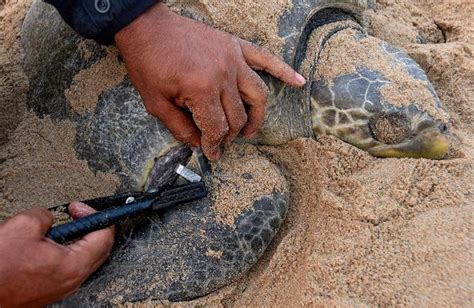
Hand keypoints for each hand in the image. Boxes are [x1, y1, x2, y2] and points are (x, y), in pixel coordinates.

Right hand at [0, 203, 114, 306]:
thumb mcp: (23, 226)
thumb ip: (45, 215)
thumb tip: (48, 217)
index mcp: (74, 265)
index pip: (104, 237)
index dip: (96, 216)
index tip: (79, 208)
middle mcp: (72, 280)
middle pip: (98, 249)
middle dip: (89, 226)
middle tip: (75, 213)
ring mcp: (61, 288)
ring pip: (83, 259)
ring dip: (76, 239)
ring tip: (57, 227)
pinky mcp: (49, 291)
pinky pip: (67, 268)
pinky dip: (64, 252)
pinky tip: (47, 244)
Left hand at [115, 3, 305, 159]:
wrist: (148, 28)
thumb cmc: (149, 64)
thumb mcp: (156, 103)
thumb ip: (180, 128)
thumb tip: (199, 144)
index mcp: (202, 90)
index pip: (217, 128)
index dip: (214, 145)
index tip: (211, 152)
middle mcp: (223, 75)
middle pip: (237, 116)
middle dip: (230, 135)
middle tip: (222, 142)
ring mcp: (233, 59)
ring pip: (258, 95)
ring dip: (256, 117)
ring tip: (248, 130)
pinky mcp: (236, 46)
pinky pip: (266, 59)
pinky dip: (284, 71)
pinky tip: (299, 82)